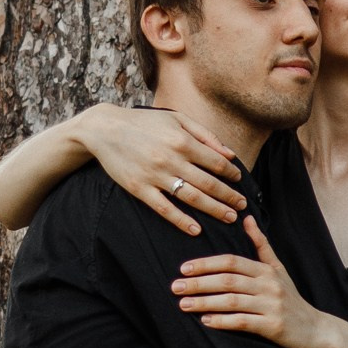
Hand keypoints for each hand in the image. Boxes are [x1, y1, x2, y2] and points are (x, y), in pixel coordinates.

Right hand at [80, 103, 242, 235]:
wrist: (105, 129)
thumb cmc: (144, 123)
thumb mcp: (176, 118)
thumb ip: (205, 135)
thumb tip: (229, 154)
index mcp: (182, 141)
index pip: (216, 162)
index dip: (232, 174)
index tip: (239, 181)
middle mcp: (171, 159)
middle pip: (209, 183)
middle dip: (229, 196)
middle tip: (242, 206)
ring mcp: (155, 176)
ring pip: (192, 197)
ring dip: (214, 210)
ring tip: (230, 217)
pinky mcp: (139, 189)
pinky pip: (164, 208)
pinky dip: (181, 221)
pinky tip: (196, 230)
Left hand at [174, 218, 331, 347]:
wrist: (316, 329)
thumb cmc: (292, 299)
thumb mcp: (279, 269)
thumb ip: (261, 245)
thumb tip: (246, 218)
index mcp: (267, 270)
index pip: (232, 262)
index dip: (206, 264)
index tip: (183, 268)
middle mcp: (269, 285)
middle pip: (228, 280)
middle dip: (199, 283)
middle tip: (175, 287)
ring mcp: (272, 306)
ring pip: (232, 301)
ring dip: (205, 302)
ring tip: (183, 305)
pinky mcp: (274, 326)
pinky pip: (243, 322)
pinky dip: (223, 321)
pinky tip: (206, 321)